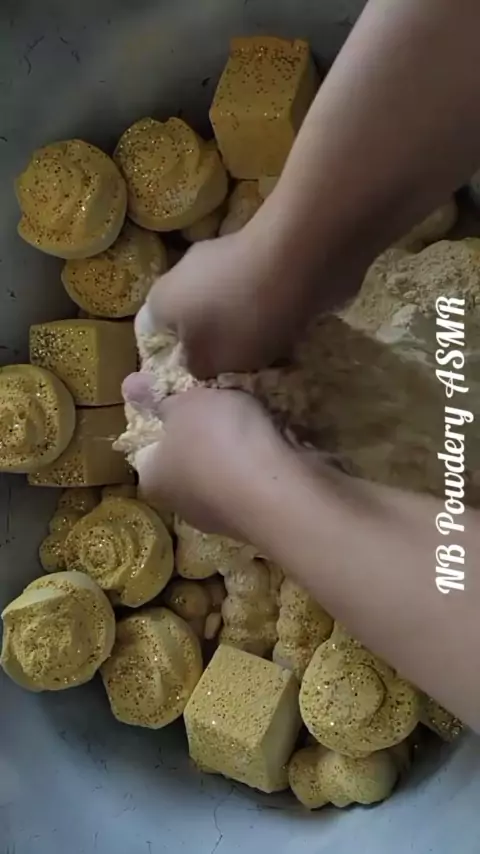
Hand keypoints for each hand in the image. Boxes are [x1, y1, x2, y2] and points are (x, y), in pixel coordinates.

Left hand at [122, 372, 291, 536]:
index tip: (182, 405)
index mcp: (154, 480)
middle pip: (187, 463)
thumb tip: (128, 385)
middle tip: (220, 405)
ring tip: (254, 419)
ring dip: (237, 452)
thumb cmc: (217, 442)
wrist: (279, 491)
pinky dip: (263, 464)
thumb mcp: (185, 405)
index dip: (163, 424)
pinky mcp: (259, 517)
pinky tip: (277, 444)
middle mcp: (182, 505)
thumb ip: (161, 398)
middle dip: (203, 438)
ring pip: (224, 474)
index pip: (148, 450)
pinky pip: (255, 482)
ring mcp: (222, 516)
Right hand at [135, 221, 313, 377]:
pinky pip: (257, 292)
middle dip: (215, 344)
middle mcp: (184, 273)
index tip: (197, 380)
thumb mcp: (210, 364)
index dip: (173, 362)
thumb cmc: (241, 319)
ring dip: (245, 328)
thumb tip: (197, 365)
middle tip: (236, 372)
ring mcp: (223, 256)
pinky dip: (268, 310)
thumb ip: (194, 371)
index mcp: (160, 300)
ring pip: (228, 305)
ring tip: (269, 355)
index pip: (153, 336)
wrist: (299, 259)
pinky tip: (289, 329)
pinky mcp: (260, 251)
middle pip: (194, 319)